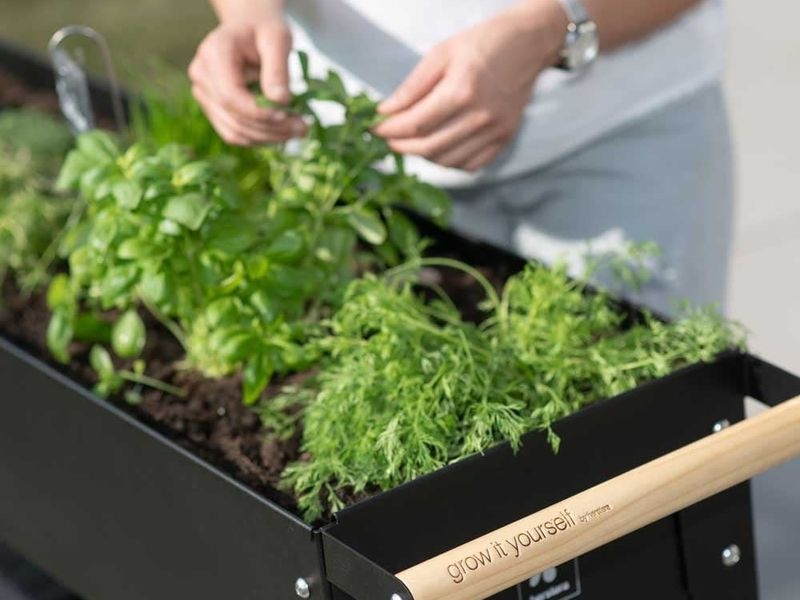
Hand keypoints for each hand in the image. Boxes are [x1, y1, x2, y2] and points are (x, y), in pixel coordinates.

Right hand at [189, 18, 306, 145]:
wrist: (249, 29)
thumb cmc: (265, 30)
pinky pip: (235, 134)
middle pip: (234, 117)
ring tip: (297, 131)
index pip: (231, 96)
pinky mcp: (212, 109)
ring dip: (268, 138)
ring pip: (234, 131)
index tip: (288, 116)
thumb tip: (280, 101)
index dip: (259, 112)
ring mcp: (203, 94)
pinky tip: (282, 133)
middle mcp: (202, 75)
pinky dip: (260, 138)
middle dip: (270, 128)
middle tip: (303, 128)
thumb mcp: (277, 39)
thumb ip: (277, 69)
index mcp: (214, 54)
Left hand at [374, 0, 565, 171]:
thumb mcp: (441, 53)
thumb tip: (386, 111)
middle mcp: (480, 116)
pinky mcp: (505, 138)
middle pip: (429, 148)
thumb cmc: (484, 43)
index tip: (376, 128)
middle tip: (390, 138)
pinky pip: (471, 165)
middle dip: (402, 146)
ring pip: (448, 161)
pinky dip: (450, 163)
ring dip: (424, 156)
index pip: (416, 124)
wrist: (529, 44)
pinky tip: (440, 148)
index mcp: (461, 91)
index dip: (390, 131)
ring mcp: (495, 131)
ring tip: (413, 142)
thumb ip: (412, 86)